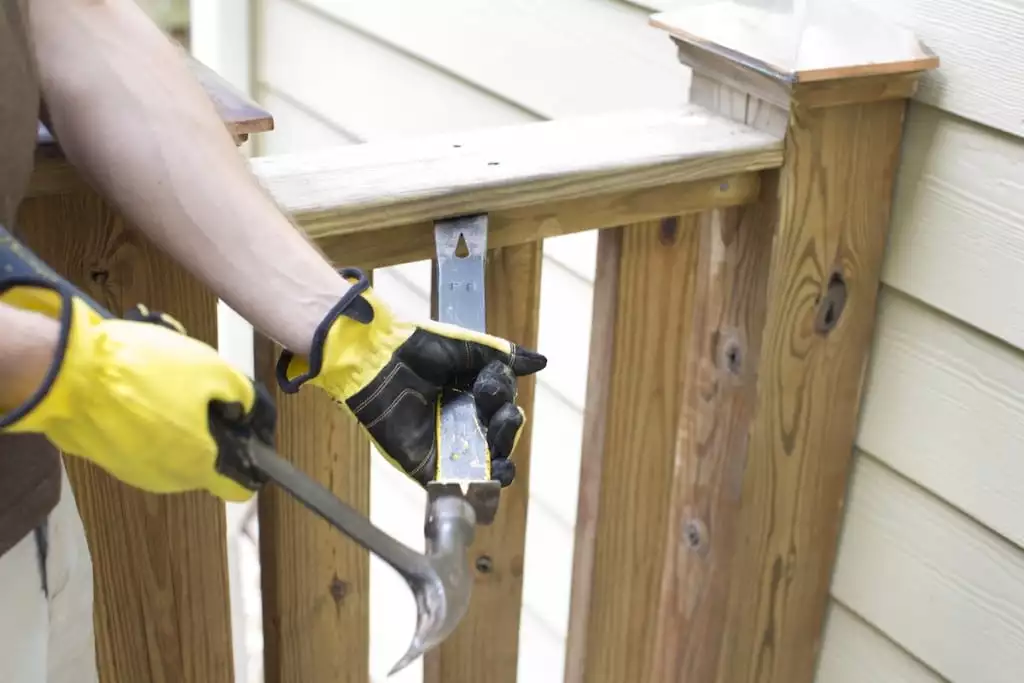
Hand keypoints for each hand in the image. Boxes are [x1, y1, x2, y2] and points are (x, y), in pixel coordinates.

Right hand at [0, 284, 265, 501]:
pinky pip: (141, 438)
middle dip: (210, 424)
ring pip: (172, 444)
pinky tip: (138, 384)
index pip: (239, 488)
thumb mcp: (212, 370)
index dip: (252, 458)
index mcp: (198, 466)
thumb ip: (241, 396)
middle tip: (201, 386)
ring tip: (164, 377)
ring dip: (176, 415)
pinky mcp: (107, 455)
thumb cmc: (146, 372)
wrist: (69, 373)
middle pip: (205, 456)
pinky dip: (146, 415)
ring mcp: (132, 470)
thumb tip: (244, 410)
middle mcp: (166, 480)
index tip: (249, 430)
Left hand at [276, 268, 546, 486]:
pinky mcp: (429, 467)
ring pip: (488, 462)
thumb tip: (541, 362)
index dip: (502, 397)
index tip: (489, 388)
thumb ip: (501, 356)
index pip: (503, 402)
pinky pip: (457, 485)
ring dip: (502, 462)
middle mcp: (464, 419)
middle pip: (501, 434)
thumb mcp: (464, 346)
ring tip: (501, 458)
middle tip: (499, 418)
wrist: (372, 362)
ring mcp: (448, 445)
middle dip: (507, 429)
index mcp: (473, 391)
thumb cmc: (414, 348)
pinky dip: (476, 490)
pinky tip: (489, 482)